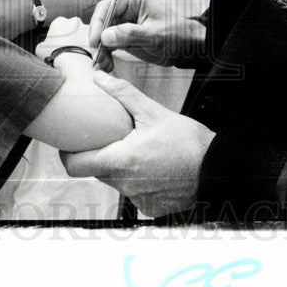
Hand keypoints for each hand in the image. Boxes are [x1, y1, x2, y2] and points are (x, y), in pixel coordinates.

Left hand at [61, 70, 215, 216]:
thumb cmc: (188, 142)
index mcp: (121, 161)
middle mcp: (126, 185)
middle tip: (111, 137)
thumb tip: (100, 78)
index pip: (75, 166)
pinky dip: (139, 180)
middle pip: (97, 171)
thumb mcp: (154, 112)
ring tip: (139, 149)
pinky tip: (155, 167)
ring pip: (116, 182)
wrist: (219, 170)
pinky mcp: (151, 208)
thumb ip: (123, 95)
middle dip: (101, 154)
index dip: (68, 154)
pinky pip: (135, 193)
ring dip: (121, 166)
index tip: (71, 143)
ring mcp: (138, 199)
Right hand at [88, 0, 205, 66]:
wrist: (186, 48)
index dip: (98, 23)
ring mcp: (123, 22)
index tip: (95, 40)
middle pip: (101, 21)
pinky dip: (105, 54)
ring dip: (100, 50)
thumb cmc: (177, 36)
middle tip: (98, 57)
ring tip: (103, 65)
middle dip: (97, 40)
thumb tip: (106, 35)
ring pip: (102, 34)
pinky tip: (107, 64)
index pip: (108, 6)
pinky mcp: (123, 35)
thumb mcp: (155, 36)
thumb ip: (130, 34)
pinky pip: (107, 43)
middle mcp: (126, 8)